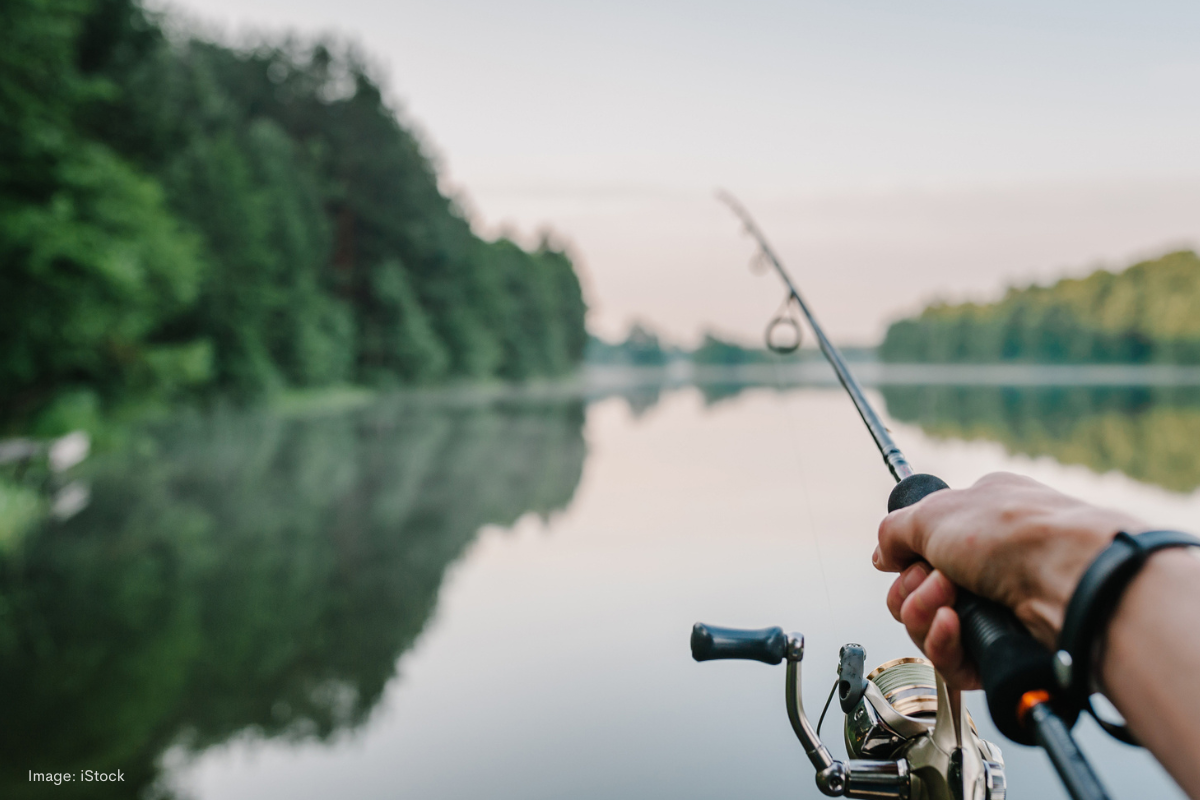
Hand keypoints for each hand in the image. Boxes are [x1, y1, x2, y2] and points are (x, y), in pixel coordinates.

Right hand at [873, 472, 1143, 688]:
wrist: (1069, 578)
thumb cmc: (1014, 533)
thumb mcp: (935, 511)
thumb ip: (894, 531)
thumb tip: (882, 556)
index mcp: (980, 519)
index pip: (922, 547)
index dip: (906, 558)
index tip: (905, 559)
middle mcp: (989, 563)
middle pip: (916, 591)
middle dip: (912, 588)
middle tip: (937, 580)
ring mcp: (997, 607)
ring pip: (927, 627)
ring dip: (923, 613)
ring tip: (949, 601)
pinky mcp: (1001, 649)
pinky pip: (949, 660)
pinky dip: (942, 643)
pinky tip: (954, 625)